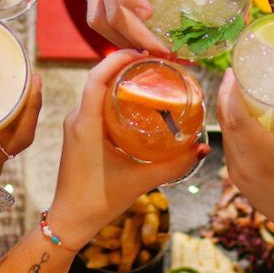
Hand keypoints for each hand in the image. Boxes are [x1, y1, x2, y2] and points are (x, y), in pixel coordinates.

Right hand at [0, 70, 42, 182]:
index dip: (31, 110)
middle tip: (32, 77)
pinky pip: (7, 138)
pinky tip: (10, 100)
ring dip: (24, 110)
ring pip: (17, 135)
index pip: (19, 137)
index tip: (34, 85)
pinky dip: (12, 119)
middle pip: (23, 133)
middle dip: (31, 104)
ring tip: (25, 82)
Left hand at [47, 49, 209, 248]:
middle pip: (98, 78)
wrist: (70, 220)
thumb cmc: (98, 201)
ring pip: (96, 90)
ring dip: (119, 79)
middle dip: (124, 64)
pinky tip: (135, 100)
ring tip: (148, 76)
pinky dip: (114, 95)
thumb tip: (203, 148)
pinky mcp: (79, 132)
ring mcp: (76, 125)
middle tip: (154, 62)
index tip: (143, 52)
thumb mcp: (140, 180)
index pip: (97, 77)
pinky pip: (95, 103)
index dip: (117, 58)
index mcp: (86, 124)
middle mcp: (77, 118)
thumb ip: (173, 164)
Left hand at [217, 69, 273, 255]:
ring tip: (242, 88)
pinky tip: (248, 117)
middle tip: (238, 71)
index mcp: (264, 158)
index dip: (230, 90)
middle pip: (226, 123)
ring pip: (226, 136)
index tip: (234, 68)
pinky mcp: (241, 183)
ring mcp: (239, 177)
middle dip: (228, 94)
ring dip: (230, 111)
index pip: (234, 116)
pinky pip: (231, 148)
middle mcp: (244, 168)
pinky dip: (235, 129)